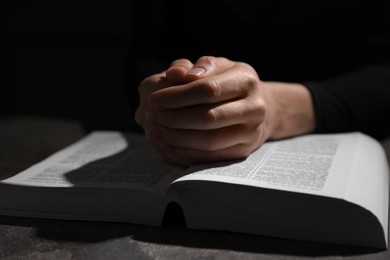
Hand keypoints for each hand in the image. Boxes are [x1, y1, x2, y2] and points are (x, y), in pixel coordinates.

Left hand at [135, 56, 314, 164]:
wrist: (262, 108)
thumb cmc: (231, 83)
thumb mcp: (219, 66)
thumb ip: (196, 67)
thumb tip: (175, 73)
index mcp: (247, 81)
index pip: (208, 90)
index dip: (177, 96)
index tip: (154, 100)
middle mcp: (254, 107)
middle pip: (209, 117)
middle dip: (174, 119)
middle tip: (151, 118)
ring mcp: (251, 133)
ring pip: (209, 141)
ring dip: (177, 139)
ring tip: (155, 132)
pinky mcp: (243, 151)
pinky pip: (211, 157)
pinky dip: (186, 153)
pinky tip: (167, 146)